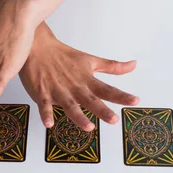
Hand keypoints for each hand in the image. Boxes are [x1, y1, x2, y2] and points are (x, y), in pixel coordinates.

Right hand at [20, 29, 139, 130]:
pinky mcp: (42, 92)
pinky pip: (44, 105)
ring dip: (78, 116)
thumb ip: (112, 67)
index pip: (107, 89)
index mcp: (86, 80)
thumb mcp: (90, 60)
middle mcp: (75, 87)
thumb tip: (133, 65)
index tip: (135, 101)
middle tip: (114, 119)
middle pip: (91, 100)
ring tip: (88, 127)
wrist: (37, 45)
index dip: (121, 96)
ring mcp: (58, 90)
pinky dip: (46, 114)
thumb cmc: (64, 56)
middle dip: (102, 110)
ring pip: (69, 105)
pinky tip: (49, 123)